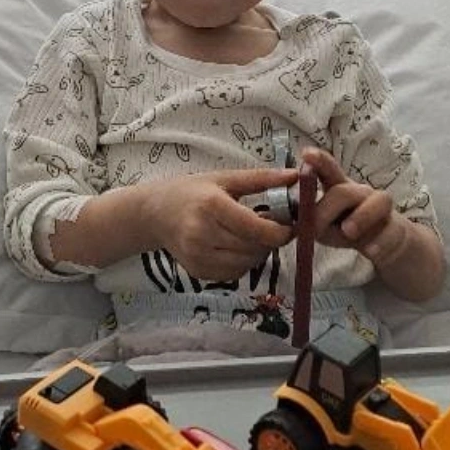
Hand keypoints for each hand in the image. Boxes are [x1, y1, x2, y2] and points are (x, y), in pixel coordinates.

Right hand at [145, 168, 297, 281]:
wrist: (154, 214)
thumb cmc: (191, 191)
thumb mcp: (224, 178)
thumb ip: (261, 178)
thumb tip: (295, 176)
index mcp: (212, 206)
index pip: (257, 229)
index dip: (281, 232)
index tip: (290, 226)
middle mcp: (203, 235)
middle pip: (255, 248)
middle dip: (271, 241)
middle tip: (273, 227)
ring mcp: (198, 257)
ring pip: (247, 263)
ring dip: (259, 252)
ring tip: (254, 235)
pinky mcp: (197, 272)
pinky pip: (234, 273)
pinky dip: (244, 262)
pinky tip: (238, 247)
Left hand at [300, 148, 408, 265]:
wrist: (384, 243)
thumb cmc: (346, 229)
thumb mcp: (323, 225)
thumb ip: (309, 220)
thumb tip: (289, 220)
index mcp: (339, 188)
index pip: (329, 170)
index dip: (319, 161)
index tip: (306, 154)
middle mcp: (361, 193)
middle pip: (345, 191)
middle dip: (327, 209)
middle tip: (313, 228)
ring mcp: (381, 209)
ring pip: (377, 202)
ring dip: (361, 217)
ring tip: (348, 231)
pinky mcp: (395, 228)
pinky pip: (390, 232)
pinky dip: (379, 242)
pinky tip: (371, 251)